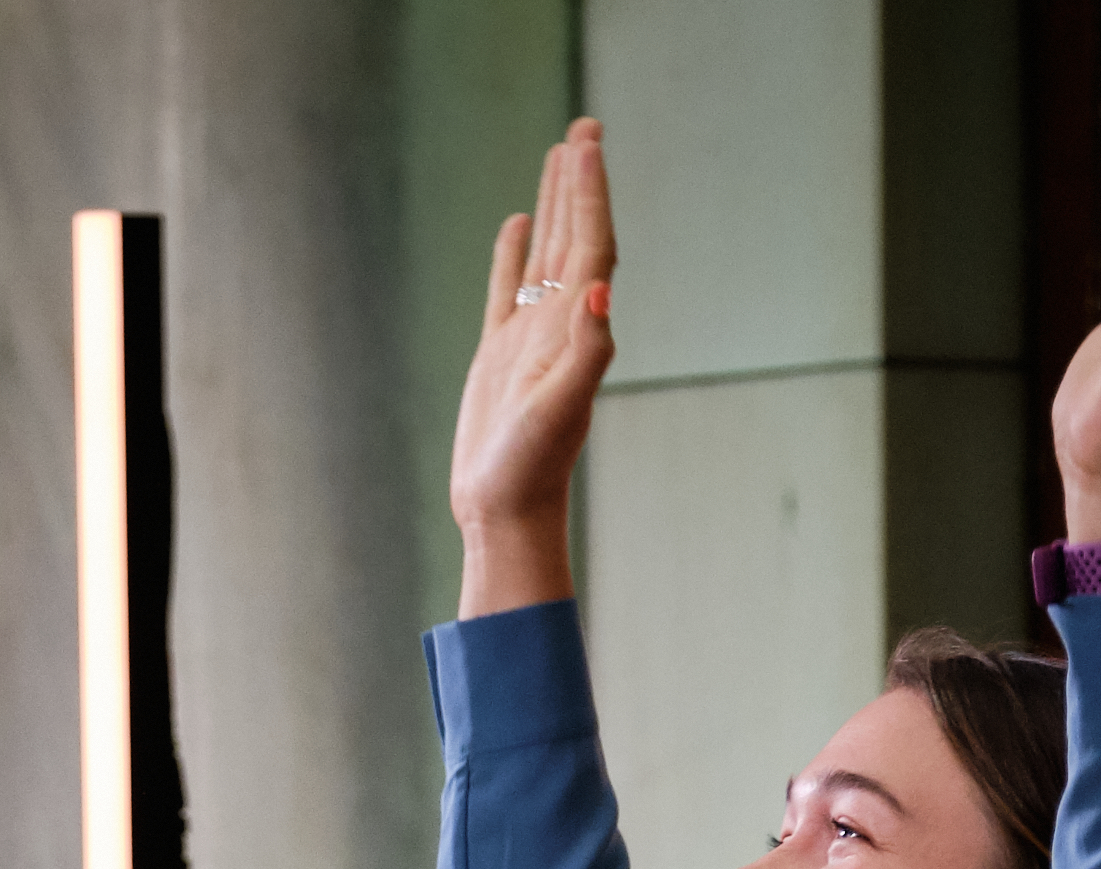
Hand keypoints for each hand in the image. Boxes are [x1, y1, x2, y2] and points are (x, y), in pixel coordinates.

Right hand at [451, 119, 616, 615]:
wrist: (505, 512)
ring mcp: (530, 338)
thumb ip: (587, 351)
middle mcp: (561, 326)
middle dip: (581, 181)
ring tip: (560, 152)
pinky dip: (514, 251)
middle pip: (576, 235)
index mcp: (578, 329)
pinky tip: (516, 222)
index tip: (587, 142)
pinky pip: (509, 287)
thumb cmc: (531, 469)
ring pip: (546, 252)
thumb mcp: (560, 409)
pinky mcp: (499, 356)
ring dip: (556, 203)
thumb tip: (600, 291)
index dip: (591, 193)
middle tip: (585, 125)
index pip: (592, 244)